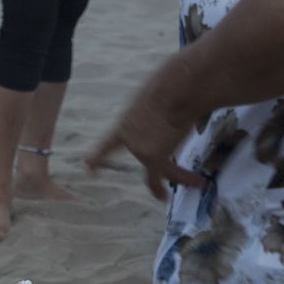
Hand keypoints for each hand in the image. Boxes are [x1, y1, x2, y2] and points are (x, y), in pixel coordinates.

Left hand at [86, 76, 203, 199]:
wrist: (174, 89)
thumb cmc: (171, 86)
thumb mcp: (156, 98)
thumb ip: (158, 113)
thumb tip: (176, 112)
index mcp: (126, 122)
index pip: (108, 144)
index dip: (97, 157)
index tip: (88, 167)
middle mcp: (128, 137)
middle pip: (146, 154)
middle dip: (165, 158)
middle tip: (175, 167)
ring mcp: (138, 147)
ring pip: (158, 167)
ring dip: (180, 175)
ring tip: (196, 182)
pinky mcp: (152, 156)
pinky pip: (155, 179)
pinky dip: (159, 190)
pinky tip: (163, 197)